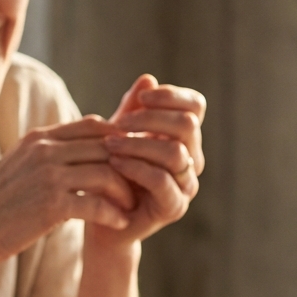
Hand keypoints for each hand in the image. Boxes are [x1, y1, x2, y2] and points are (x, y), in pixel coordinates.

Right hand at [0, 117, 135, 271]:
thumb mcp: (19, 171)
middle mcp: (44, 150)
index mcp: (38, 138)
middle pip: (106, 146)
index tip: (131, 160)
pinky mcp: (51, 205)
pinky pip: (96, 204)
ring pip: (107, 173)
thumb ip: (47, 158)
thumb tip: (78, 156)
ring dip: (125, 191)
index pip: (94, 126)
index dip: (119, 140)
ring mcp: (48, 176)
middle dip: (129, 165)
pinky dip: (113, 214)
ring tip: (132, 206)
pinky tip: (119, 223)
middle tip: (142, 184)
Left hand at [90, 74, 206, 248]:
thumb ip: (132, 110)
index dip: (171, 96)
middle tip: (120, 122)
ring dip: (139, 143)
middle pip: (187, 126)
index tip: (141, 98)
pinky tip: (114, 162)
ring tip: (110, 143)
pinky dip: (136, 167)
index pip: (195, 107)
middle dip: (151, 118)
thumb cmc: (110, 172)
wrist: (101, 217)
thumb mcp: (118, 135)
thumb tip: (147, 79)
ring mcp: (186, 185)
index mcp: (184, 139)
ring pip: (175, 153)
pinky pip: (161, 180)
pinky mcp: (173, 208)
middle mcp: (192, 160)